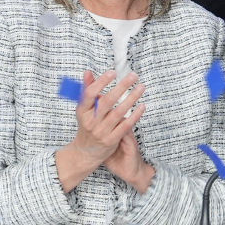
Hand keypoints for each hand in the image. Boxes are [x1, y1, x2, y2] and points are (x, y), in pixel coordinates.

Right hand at [55, 71, 149, 192]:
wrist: (86, 152)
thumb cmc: (87, 125)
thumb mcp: (84, 109)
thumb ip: (87, 90)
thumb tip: (88, 72)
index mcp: (82, 111)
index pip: (89, 94)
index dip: (100, 82)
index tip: (112, 73)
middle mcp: (90, 121)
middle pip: (107, 101)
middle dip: (121, 87)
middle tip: (133, 75)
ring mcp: (101, 131)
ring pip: (119, 112)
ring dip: (132, 98)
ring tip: (141, 87)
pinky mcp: (111, 140)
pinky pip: (125, 125)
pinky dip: (135, 115)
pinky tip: (142, 106)